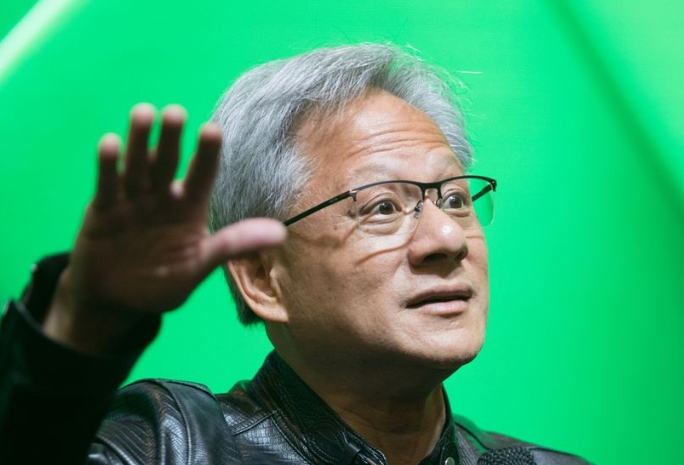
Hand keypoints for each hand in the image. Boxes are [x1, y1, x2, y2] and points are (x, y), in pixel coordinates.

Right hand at [43, 104, 285, 352]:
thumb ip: (232, 245)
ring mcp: (131, 201)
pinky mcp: (102, 210)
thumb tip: (282, 234)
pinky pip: (106, 186)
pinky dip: (109, 166)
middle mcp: (161, 197)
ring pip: (137, 166)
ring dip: (139, 141)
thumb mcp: (199, 265)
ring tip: (143, 113)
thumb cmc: (161, 281)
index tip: (213, 130)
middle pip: (166, 163)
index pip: (202, 176)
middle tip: (175, 112)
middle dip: (170, 138)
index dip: (207, 154)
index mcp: (189, 207)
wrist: (116, 300)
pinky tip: (110, 143)